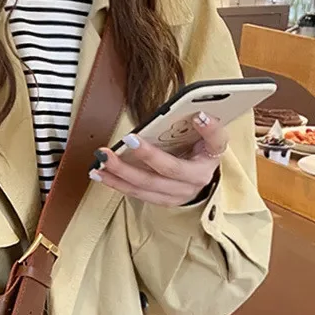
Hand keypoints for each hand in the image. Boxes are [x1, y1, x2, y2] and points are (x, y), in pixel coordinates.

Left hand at [89, 113, 227, 206]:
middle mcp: (195, 180)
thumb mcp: (208, 138)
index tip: (200, 116)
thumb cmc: (199, 154)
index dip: (209, 130)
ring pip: (146, 185)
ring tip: (101, 162)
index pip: (215, 143)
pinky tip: (100, 174)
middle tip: (127, 140)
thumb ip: (203, 126)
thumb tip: (196, 112)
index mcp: (210, 159)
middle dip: (145, 155)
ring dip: (120, 173)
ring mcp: (176, 194)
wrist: (199, 183)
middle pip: (168, 169)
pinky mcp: (160, 201)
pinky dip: (116, 183)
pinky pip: (135, 193)